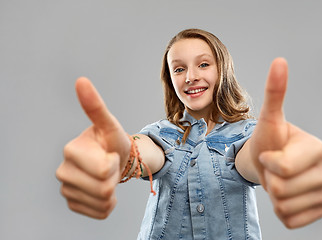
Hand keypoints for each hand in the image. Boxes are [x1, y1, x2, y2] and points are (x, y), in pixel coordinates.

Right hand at [56, 77, 130, 218]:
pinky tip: (105, 190)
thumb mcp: (109, 125)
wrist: (115, 160)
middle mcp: (63, 172)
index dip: (114, 162)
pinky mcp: (74, 204)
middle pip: (104, 188)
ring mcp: (67, 190)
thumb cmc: (112, 142)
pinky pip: (100, 212)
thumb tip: (81, 80)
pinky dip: (109, 203)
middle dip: (115, 177)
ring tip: (108, 176)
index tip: (110, 153)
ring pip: (103, 201)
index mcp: (70, 151)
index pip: (104, 169)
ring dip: (113, 190)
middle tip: (111, 166)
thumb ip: (95, 106)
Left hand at [250, 58, 321, 227]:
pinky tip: (285, 195)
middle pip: (283, 189)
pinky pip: (291, 221)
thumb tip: (279, 60)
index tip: (270, 152)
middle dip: (269, 179)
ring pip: (285, 207)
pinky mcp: (318, 210)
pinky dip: (280, 211)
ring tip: (278, 180)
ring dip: (273, 196)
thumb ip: (275, 92)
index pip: (283, 168)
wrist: (267, 164)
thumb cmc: (268, 141)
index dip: (268, 161)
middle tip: (272, 168)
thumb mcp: (268, 119)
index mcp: (318, 148)